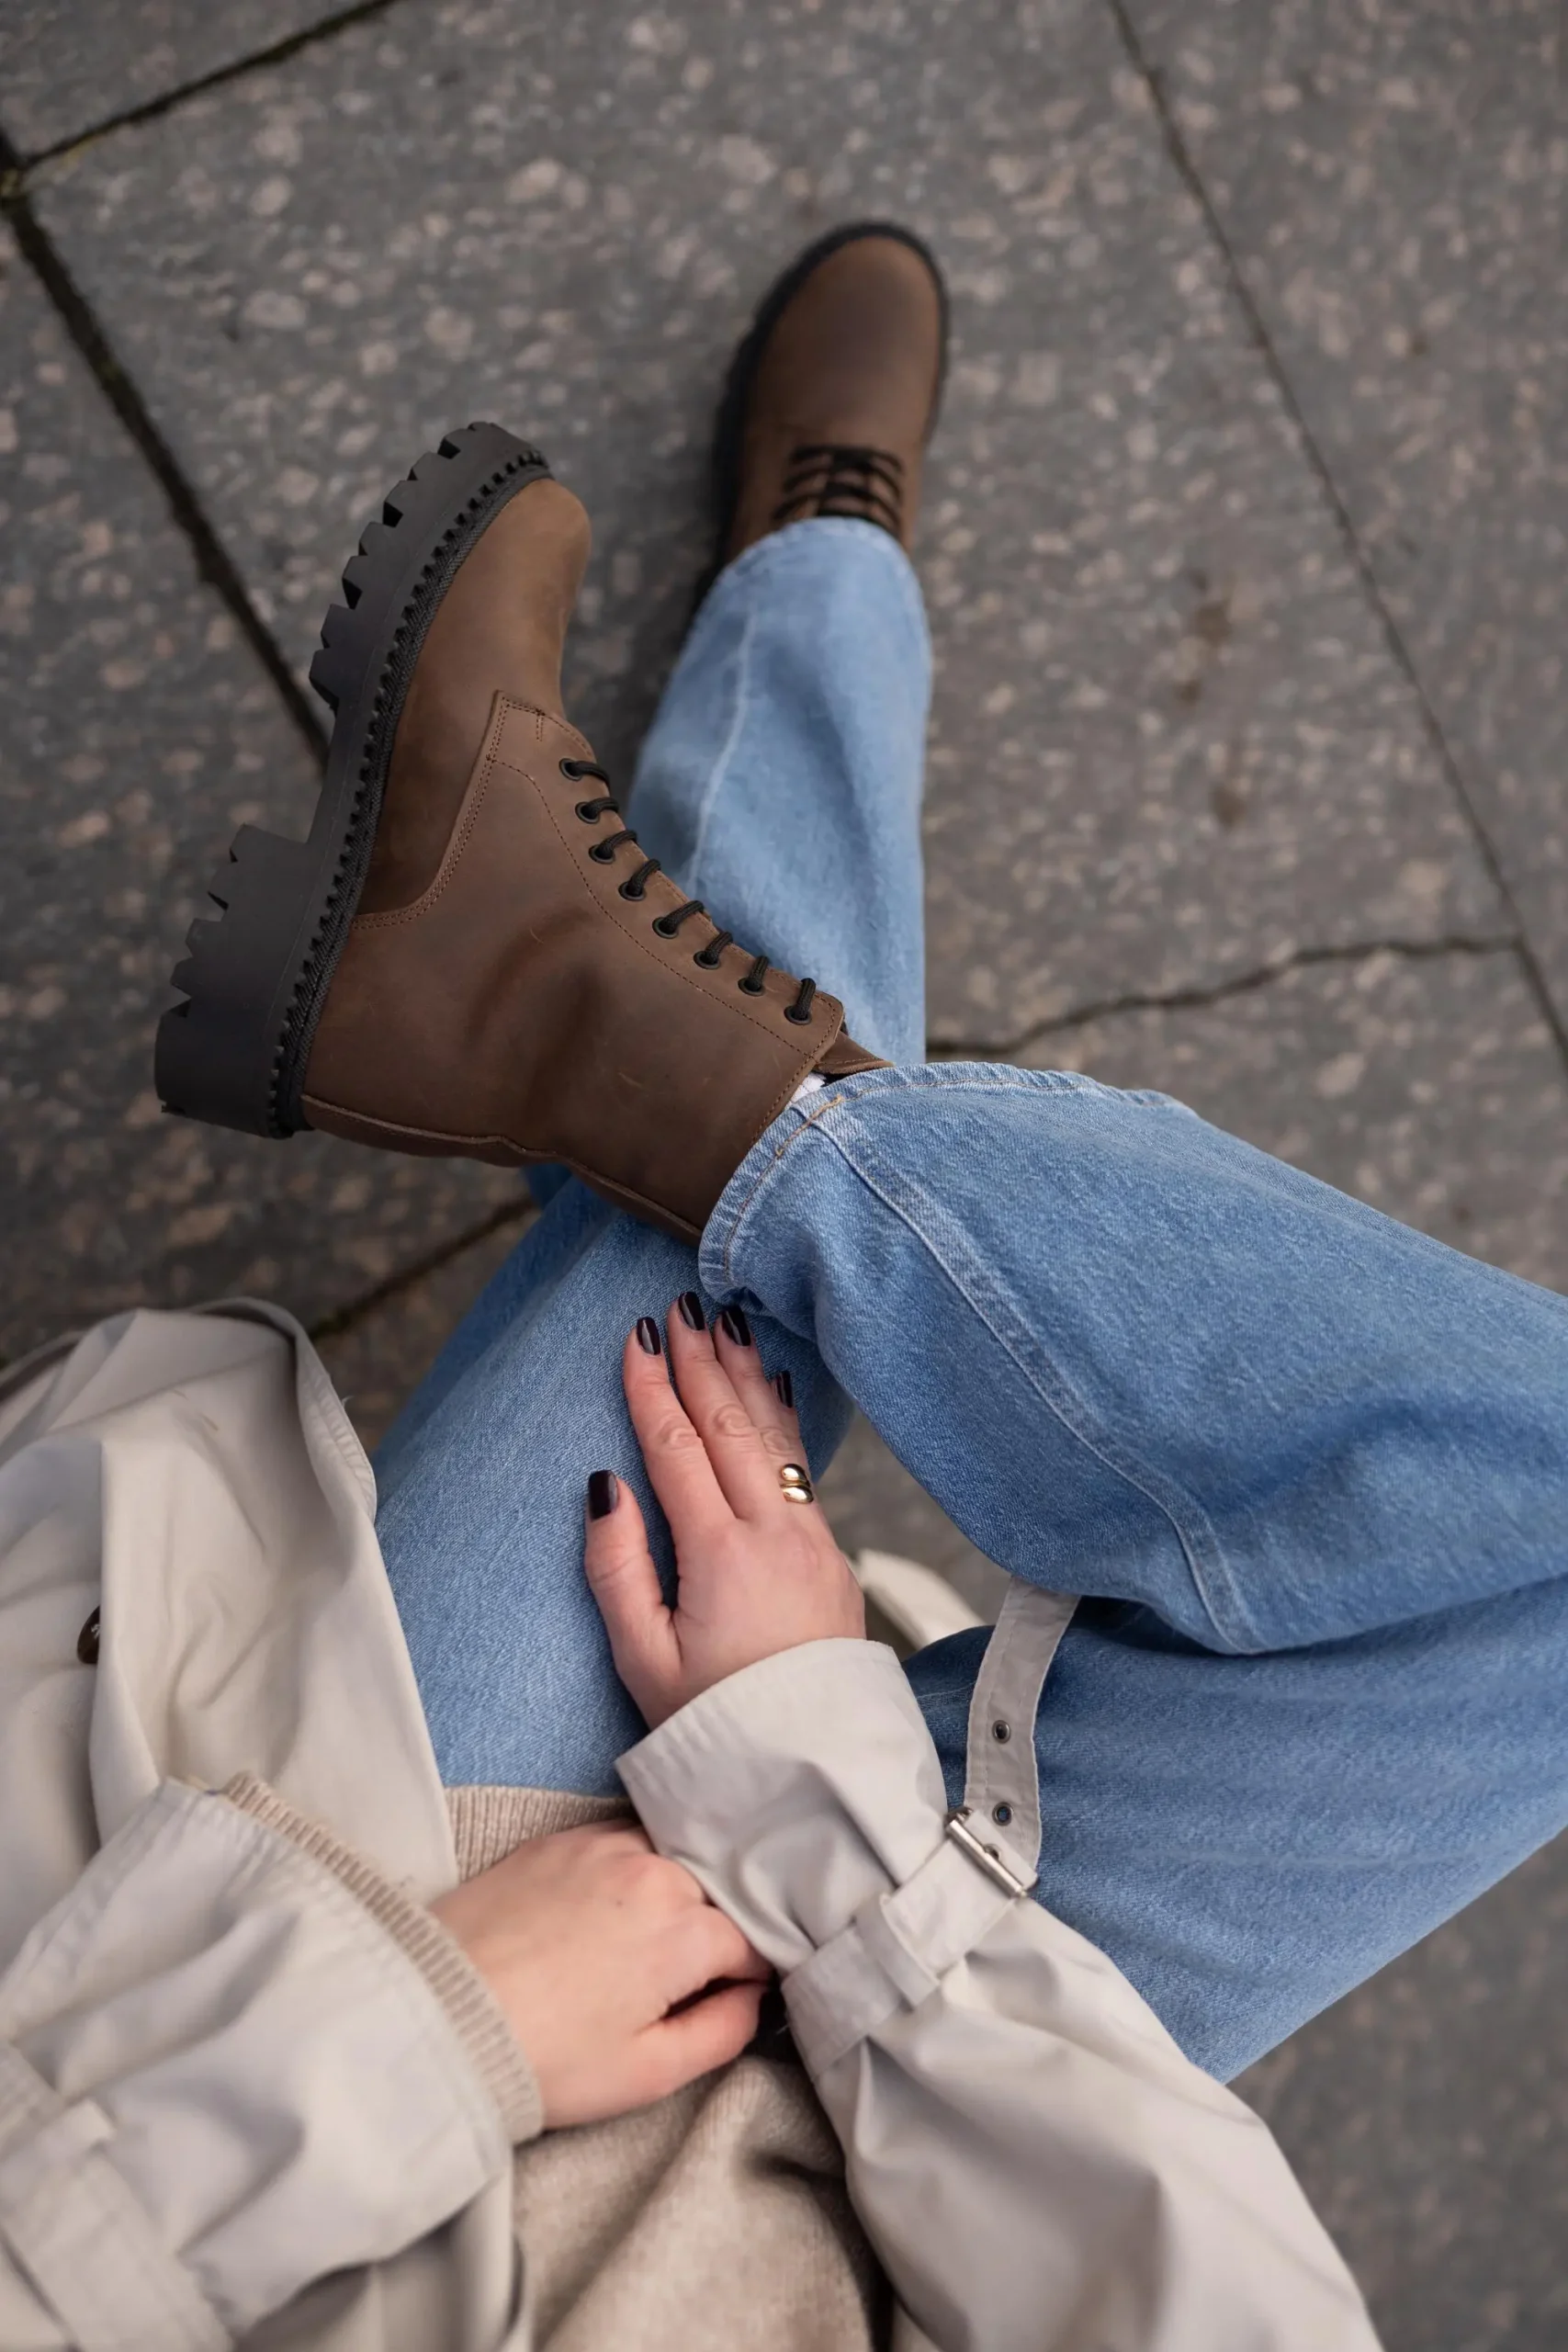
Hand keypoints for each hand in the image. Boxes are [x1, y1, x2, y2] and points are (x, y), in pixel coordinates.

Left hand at [431, 1820, 768, 2127]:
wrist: (443, 2013)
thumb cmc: (547, 2056)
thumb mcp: (648, 2073)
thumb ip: (723, 2033)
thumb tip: (754, 1999)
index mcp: (687, 1930)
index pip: (749, 1945)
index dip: (739, 1980)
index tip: (713, 2004)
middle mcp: (656, 1871)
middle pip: (709, 1900)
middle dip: (702, 1937)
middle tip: (663, 1985)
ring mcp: (605, 1845)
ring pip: (666, 1865)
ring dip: (664, 1899)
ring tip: (627, 1948)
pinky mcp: (559, 1839)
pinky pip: (618, 1845)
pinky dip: (623, 1873)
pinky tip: (595, 1914)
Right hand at [583, 1298, 865, 1727]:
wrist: (812, 1770)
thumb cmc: (718, 1726)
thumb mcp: (643, 1660)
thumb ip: (617, 1568)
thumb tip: (605, 1486)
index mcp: (719, 1555)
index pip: (676, 1448)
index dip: (652, 1389)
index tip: (635, 1339)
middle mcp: (773, 1535)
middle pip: (729, 1426)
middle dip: (703, 1363)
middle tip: (682, 1308)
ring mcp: (811, 1542)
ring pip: (772, 1438)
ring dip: (746, 1378)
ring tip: (728, 1326)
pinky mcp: (832, 1558)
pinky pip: (799, 1467)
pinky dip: (782, 1420)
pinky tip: (775, 1391)